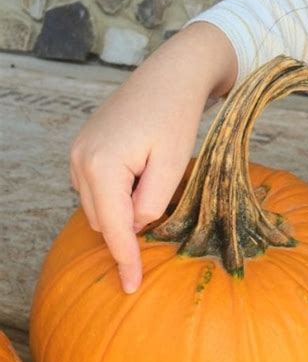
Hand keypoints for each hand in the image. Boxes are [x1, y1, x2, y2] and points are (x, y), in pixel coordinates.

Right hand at [70, 22, 236, 292]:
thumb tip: (135, 227)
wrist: (170, 75)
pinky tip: (139, 176)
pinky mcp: (84, 148)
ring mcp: (78, 153)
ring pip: (99, 206)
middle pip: (103, 220)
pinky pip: (97, 189)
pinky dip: (117, 195)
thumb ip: (150, 206)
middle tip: (163, 212)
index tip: (132, 286)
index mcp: (101, 166)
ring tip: (153, 183)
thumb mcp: (170, 168)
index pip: (114, 228)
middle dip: (129, 229)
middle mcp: (80, 160)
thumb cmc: (176, 117)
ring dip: (124, 210)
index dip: (125, 259)